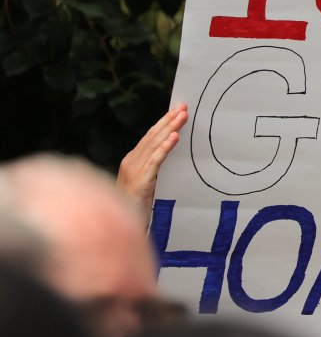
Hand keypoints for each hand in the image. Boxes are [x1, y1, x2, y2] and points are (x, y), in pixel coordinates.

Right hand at [117, 104, 188, 220]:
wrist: (121, 229)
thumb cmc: (136, 207)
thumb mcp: (147, 184)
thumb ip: (154, 169)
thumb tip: (169, 154)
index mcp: (132, 161)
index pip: (150, 137)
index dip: (164, 122)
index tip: (177, 111)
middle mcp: (131, 162)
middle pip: (153, 136)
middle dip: (169, 120)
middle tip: (183, 107)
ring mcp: (134, 170)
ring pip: (154, 144)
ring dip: (170, 128)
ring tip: (182, 116)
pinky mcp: (140, 181)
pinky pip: (155, 161)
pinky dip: (165, 147)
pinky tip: (175, 137)